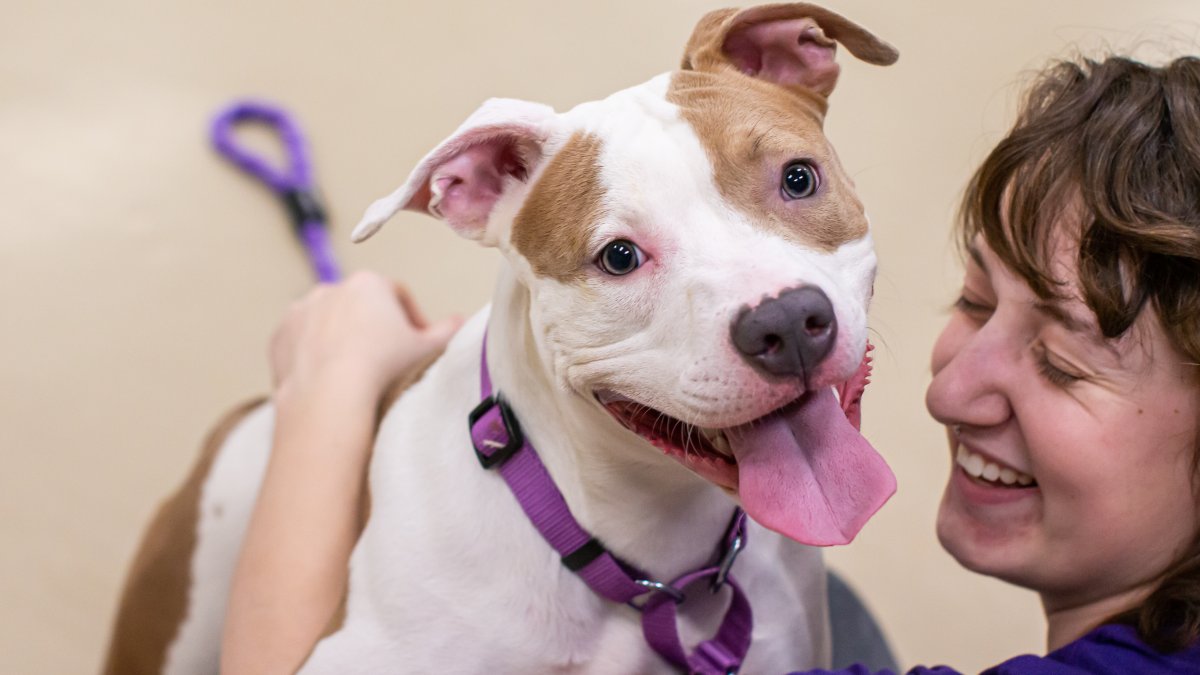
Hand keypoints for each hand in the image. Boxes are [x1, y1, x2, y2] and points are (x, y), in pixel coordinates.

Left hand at [268, 271, 461, 400]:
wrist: (329, 398)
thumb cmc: (384, 369)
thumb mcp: (428, 350)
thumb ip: (448, 332)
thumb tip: (461, 321)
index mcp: (369, 283)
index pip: (397, 296)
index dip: (410, 320)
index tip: (416, 345)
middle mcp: (331, 289)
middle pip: (359, 308)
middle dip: (372, 329)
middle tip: (387, 362)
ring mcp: (300, 312)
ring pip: (328, 324)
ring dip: (341, 341)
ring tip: (356, 375)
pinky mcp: (279, 337)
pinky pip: (301, 343)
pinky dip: (313, 356)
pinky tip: (329, 381)